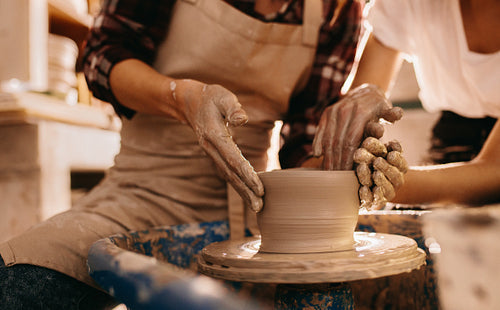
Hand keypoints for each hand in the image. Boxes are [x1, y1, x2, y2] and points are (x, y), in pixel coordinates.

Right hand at [179, 81, 263, 211]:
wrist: (188, 102)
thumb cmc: (210, 97)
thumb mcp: (223, 96)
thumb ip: (233, 108)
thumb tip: (242, 119)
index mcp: (213, 134)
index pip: (232, 158)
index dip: (246, 174)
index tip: (260, 187)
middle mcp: (210, 148)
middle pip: (230, 173)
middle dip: (245, 190)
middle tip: (260, 206)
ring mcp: (211, 153)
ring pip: (228, 176)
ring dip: (242, 191)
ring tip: (256, 206)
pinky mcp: (214, 154)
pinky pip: (226, 172)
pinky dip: (237, 183)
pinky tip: (248, 193)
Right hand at [312, 84, 402, 169]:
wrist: (365, 90)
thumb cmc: (379, 107)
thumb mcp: (388, 109)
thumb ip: (392, 115)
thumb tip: (397, 114)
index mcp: (360, 112)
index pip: (350, 141)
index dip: (347, 159)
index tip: (347, 174)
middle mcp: (344, 111)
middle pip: (338, 142)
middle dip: (336, 162)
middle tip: (336, 177)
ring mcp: (333, 112)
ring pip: (328, 138)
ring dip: (327, 156)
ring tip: (328, 171)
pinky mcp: (326, 114)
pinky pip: (320, 131)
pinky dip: (318, 144)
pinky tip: (318, 157)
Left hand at [353, 138, 407, 208]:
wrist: (366, 183)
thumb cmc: (370, 158)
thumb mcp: (375, 150)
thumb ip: (380, 146)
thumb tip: (393, 143)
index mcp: (398, 167)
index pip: (400, 163)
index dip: (397, 159)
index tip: (391, 154)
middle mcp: (395, 181)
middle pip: (394, 175)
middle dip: (386, 168)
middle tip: (376, 161)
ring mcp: (385, 193)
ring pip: (385, 189)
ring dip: (380, 181)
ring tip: (374, 174)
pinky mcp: (374, 203)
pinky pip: (372, 201)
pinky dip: (368, 195)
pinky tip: (362, 189)